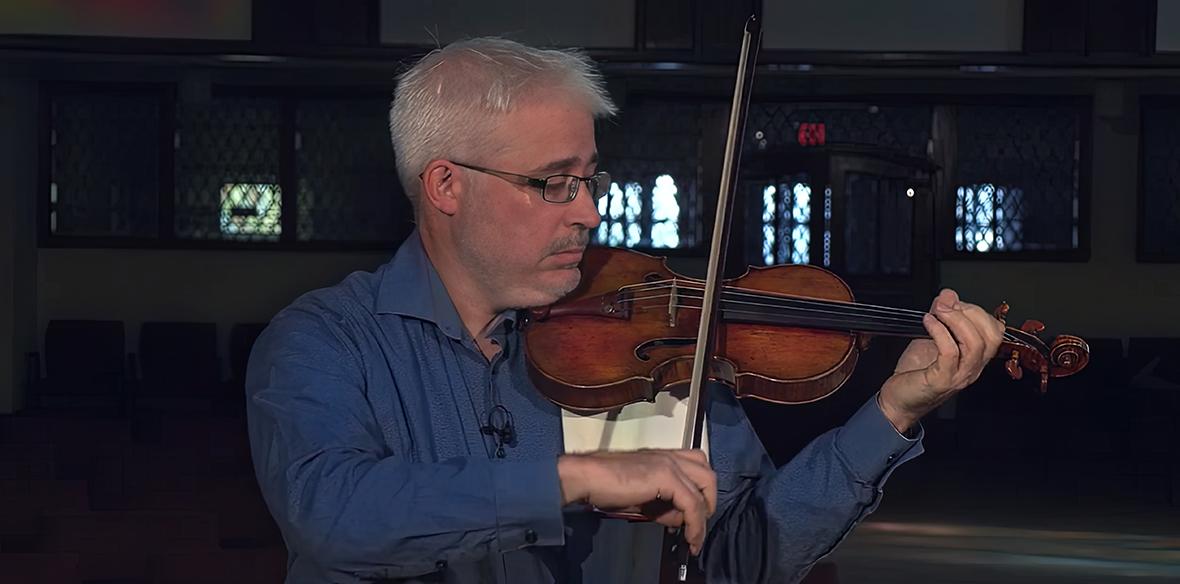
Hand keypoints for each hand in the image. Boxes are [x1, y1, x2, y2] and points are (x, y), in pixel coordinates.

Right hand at [557, 449, 716, 554]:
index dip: (699, 495)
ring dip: (704, 514)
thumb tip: (677, 518)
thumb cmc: (605, 485)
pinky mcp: (666, 476)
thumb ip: (662, 503)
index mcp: (664, 457)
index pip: (697, 469)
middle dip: (708, 502)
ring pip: (707, 485)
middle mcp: (670, 456)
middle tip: (698, 525)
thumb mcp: (641, 497)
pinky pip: (692, 503)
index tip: (690, 519)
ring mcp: (669, 463)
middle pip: (708, 474)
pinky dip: (696, 524)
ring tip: (694, 536)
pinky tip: (690, 537)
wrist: (587, 477)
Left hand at [879, 289, 1004, 432]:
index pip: (995, 331)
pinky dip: (939, 331)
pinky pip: (950, 352)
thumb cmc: (915, 373)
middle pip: (991, 336)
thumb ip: (941, 316)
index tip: (954, 302)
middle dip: (969, 312)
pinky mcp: (942, 380)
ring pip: (975, 344)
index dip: (976, 311)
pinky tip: (927, 322)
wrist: (898, 401)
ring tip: (938, 311)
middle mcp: (972, 368)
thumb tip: (948, 295)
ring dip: (956, 320)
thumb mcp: (930, 337)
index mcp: (974, 357)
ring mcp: (959, 375)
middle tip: (945, 304)